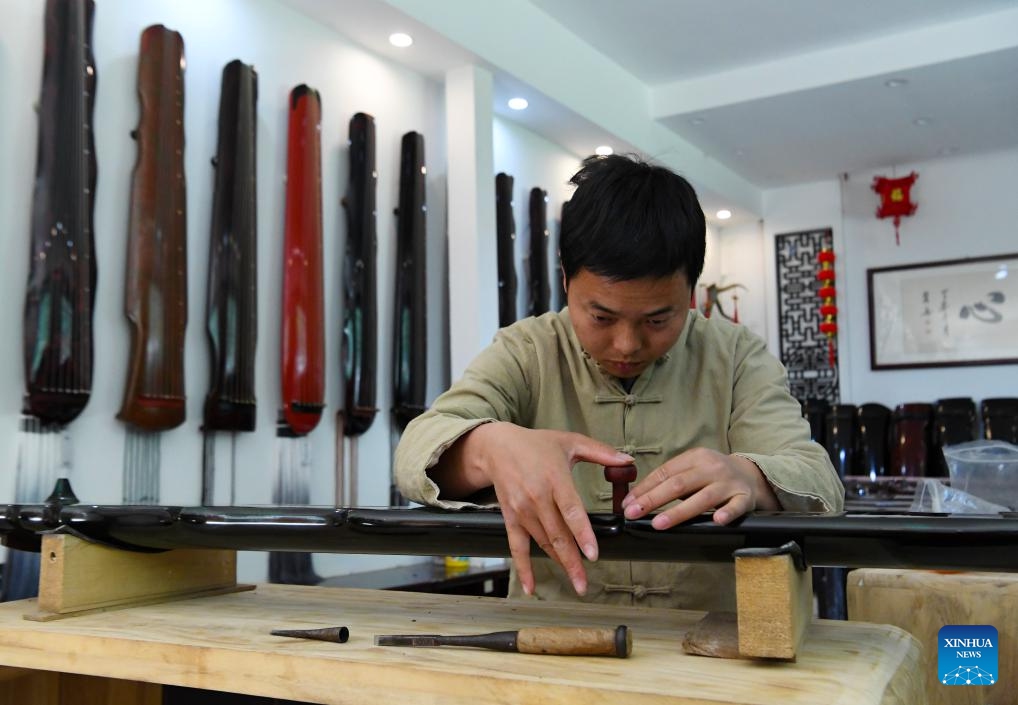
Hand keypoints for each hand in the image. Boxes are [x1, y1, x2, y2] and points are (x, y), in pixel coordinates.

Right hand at [453, 422, 632, 595]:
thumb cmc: (536, 444)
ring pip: (544, 543)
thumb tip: (628, 460)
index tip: (592, 555)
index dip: (582, 534)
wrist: (497, 447)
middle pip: (557, 535)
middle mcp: (537, 497)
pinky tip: (531, 587)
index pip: (571, 511)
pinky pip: (517, 547)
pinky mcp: (510, 518)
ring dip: (559, 564)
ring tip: (575, 582)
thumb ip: (601, 452)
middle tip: (585, 585)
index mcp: (555, 478)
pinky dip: (524, 568)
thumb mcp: (570, 442)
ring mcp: (522, 510)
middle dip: (573, 562)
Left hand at [621, 448, 777, 527]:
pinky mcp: (745, 497)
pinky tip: (717, 521)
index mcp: (695, 458)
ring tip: (659, 523)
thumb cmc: (713, 475)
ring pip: (702, 498)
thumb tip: (636, 499)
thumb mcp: (692, 469)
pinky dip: (727, 513)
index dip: (644, 488)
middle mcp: (711, 467)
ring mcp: (728, 483)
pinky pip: (736, 506)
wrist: (752, 474)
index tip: (628, 503)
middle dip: (653, 500)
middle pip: (678, 484)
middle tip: (634, 513)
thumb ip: (670, 480)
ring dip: (679, 512)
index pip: (665, 473)